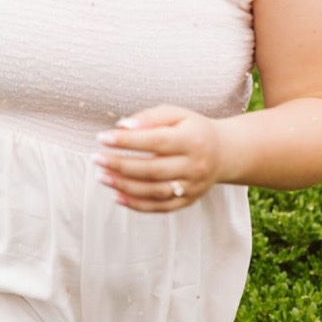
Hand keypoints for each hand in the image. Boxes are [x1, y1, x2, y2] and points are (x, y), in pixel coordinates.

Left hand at [92, 105, 222, 212]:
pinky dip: (137, 204)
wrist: (225, 152)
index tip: (102, 137)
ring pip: (155, 191)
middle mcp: (195, 166)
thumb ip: (150, 117)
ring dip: (125, 186)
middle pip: (153, 169)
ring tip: (101, 176)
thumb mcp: (176, 114)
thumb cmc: (191, 129)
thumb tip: (122, 125)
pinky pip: (161, 207)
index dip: (128, 141)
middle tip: (96, 158)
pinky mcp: (189, 201)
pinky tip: (116, 195)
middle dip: (121, 165)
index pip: (156, 141)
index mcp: (192, 140)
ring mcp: (193, 186)